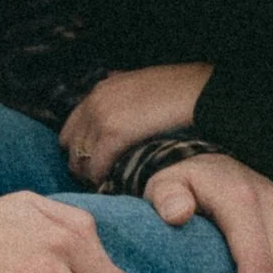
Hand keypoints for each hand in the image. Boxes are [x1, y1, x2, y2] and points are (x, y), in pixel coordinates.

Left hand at [59, 63, 213, 185]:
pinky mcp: (113, 132)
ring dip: (92, 176)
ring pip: (80, 160)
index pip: (71, 129)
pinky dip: (103, 180)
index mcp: (101, 90)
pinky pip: (96, 167)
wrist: (202, 91)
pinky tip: (115, 187)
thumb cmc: (183, 92)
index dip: (82, 150)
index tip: (95, 164)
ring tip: (109, 187)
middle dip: (83, 164)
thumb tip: (118, 96)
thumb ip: (127, 94)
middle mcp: (95, 101)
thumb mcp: (146, 85)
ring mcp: (101, 116)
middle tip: (101, 180)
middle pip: (70, 146)